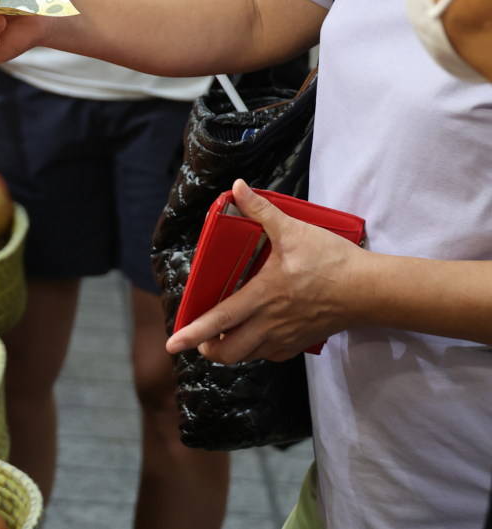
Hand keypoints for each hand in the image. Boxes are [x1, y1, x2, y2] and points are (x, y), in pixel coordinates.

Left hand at [165, 180, 366, 363]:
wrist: (369, 290)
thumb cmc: (332, 261)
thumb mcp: (293, 230)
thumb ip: (261, 211)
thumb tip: (238, 188)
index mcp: (262, 297)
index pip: (219, 320)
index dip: (193, 334)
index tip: (173, 343)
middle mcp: (269, 323)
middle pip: (228, 351)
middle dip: (208, 348)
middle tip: (200, 337)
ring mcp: (285, 337)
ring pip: (247, 356)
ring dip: (230, 349)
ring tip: (222, 335)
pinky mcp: (300, 343)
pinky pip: (270, 355)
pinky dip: (256, 350)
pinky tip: (255, 334)